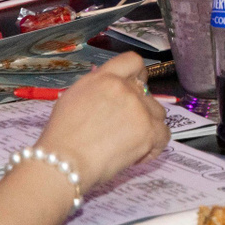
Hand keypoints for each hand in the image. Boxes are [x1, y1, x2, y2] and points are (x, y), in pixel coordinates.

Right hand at [34, 54, 169, 188]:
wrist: (64, 163)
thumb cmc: (60, 137)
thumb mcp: (72, 99)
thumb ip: (96, 89)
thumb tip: (110, 93)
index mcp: (103, 77)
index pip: (132, 61)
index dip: (137, 74)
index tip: (136, 85)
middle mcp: (124, 88)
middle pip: (146, 92)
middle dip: (138, 108)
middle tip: (123, 127)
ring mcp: (139, 108)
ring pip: (157, 112)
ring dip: (147, 125)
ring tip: (128, 143)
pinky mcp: (149, 130)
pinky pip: (164, 134)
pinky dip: (153, 145)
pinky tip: (138, 154)